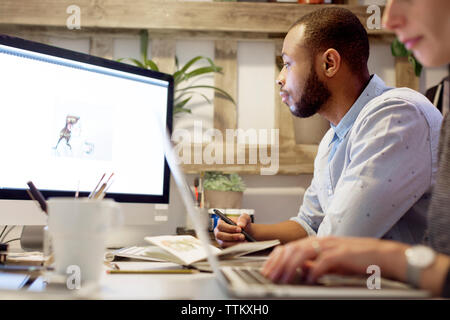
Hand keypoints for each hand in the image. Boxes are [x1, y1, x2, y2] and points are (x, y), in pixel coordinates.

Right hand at [214, 213, 252, 247]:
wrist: (248, 233)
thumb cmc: (243, 225)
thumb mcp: (245, 218)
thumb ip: (243, 219)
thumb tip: (240, 225)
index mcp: (221, 222)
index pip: (220, 225)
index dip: (229, 228)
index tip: (239, 229)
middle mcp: (218, 232)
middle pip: (220, 235)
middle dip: (232, 236)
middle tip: (242, 236)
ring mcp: (220, 240)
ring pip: (223, 243)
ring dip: (234, 243)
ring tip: (244, 241)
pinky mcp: (224, 247)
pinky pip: (227, 249)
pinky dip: (235, 248)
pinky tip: (243, 245)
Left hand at [261, 236, 407, 283]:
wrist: (382, 255)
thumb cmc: (358, 259)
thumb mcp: (332, 261)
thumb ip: (315, 263)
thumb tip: (300, 271)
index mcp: (317, 242)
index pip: (290, 246)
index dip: (276, 257)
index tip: (267, 269)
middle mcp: (322, 241)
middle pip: (292, 248)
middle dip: (278, 263)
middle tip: (270, 276)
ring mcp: (331, 246)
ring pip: (303, 253)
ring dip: (290, 267)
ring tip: (283, 279)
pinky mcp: (342, 254)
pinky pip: (323, 261)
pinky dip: (313, 270)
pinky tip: (308, 279)